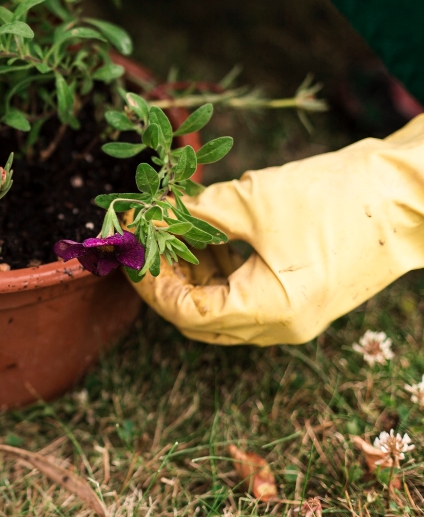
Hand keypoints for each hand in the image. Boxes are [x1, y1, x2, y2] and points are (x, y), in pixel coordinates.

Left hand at [130, 114, 423, 344]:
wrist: (408, 195)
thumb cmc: (335, 196)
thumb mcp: (252, 201)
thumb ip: (193, 213)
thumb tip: (146, 215)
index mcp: (269, 310)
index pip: (187, 312)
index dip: (150, 281)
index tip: (126, 248)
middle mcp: (281, 326)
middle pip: (199, 318)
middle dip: (165, 279)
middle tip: (139, 243)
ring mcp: (294, 316)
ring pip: (220, 308)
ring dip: (190, 273)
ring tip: (166, 232)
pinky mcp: (301, 298)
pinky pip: (245, 295)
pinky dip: (218, 270)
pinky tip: (202, 235)